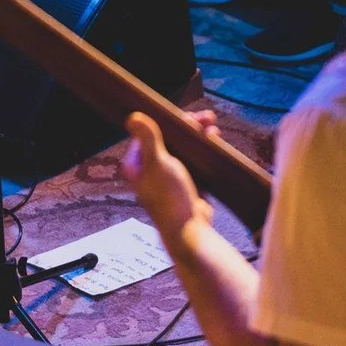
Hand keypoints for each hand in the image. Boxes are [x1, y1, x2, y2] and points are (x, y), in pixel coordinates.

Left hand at [122, 111, 216, 236]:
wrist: (188, 229)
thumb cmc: (169, 197)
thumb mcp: (158, 162)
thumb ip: (148, 139)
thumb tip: (131, 116)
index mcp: (137, 164)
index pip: (152, 133)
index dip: (171, 121)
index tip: (189, 116)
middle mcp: (149, 169)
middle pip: (170, 139)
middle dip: (189, 127)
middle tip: (207, 118)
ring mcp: (168, 177)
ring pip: (183, 148)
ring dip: (198, 137)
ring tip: (214, 129)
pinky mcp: (184, 184)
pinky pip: (193, 161)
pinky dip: (203, 151)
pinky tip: (214, 143)